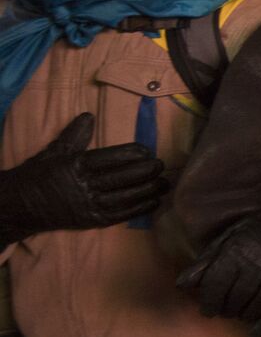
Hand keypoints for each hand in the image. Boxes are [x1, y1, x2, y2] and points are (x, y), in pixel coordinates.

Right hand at [0, 113, 166, 241]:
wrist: (19, 206)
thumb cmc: (38, 176)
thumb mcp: (54, 152)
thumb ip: (74, 135)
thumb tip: (89, 116)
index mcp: (76, 166)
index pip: (110, 158)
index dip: (132, 154)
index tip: (147, 150)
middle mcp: (84, 186)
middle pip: (122, 178)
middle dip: (146, 171)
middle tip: (161, 165)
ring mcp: (89, 205)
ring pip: (126, 197)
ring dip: (148, 190)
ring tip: (165, 183)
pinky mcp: (92, 221)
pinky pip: (121, 215)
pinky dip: (140, 209)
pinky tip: (154, 202)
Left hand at [177, 172, 260, 335]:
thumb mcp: (233, 236)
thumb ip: (208, 260)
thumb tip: (182, 284)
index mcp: (236, 256)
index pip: (214, 289)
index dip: (208, 302)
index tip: (208, 309)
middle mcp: (256, 271)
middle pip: (233, 302)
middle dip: (226, 309)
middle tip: (228, 310)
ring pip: (254, 311)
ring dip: (244, 315)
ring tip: (243, 313)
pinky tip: (257, 331)